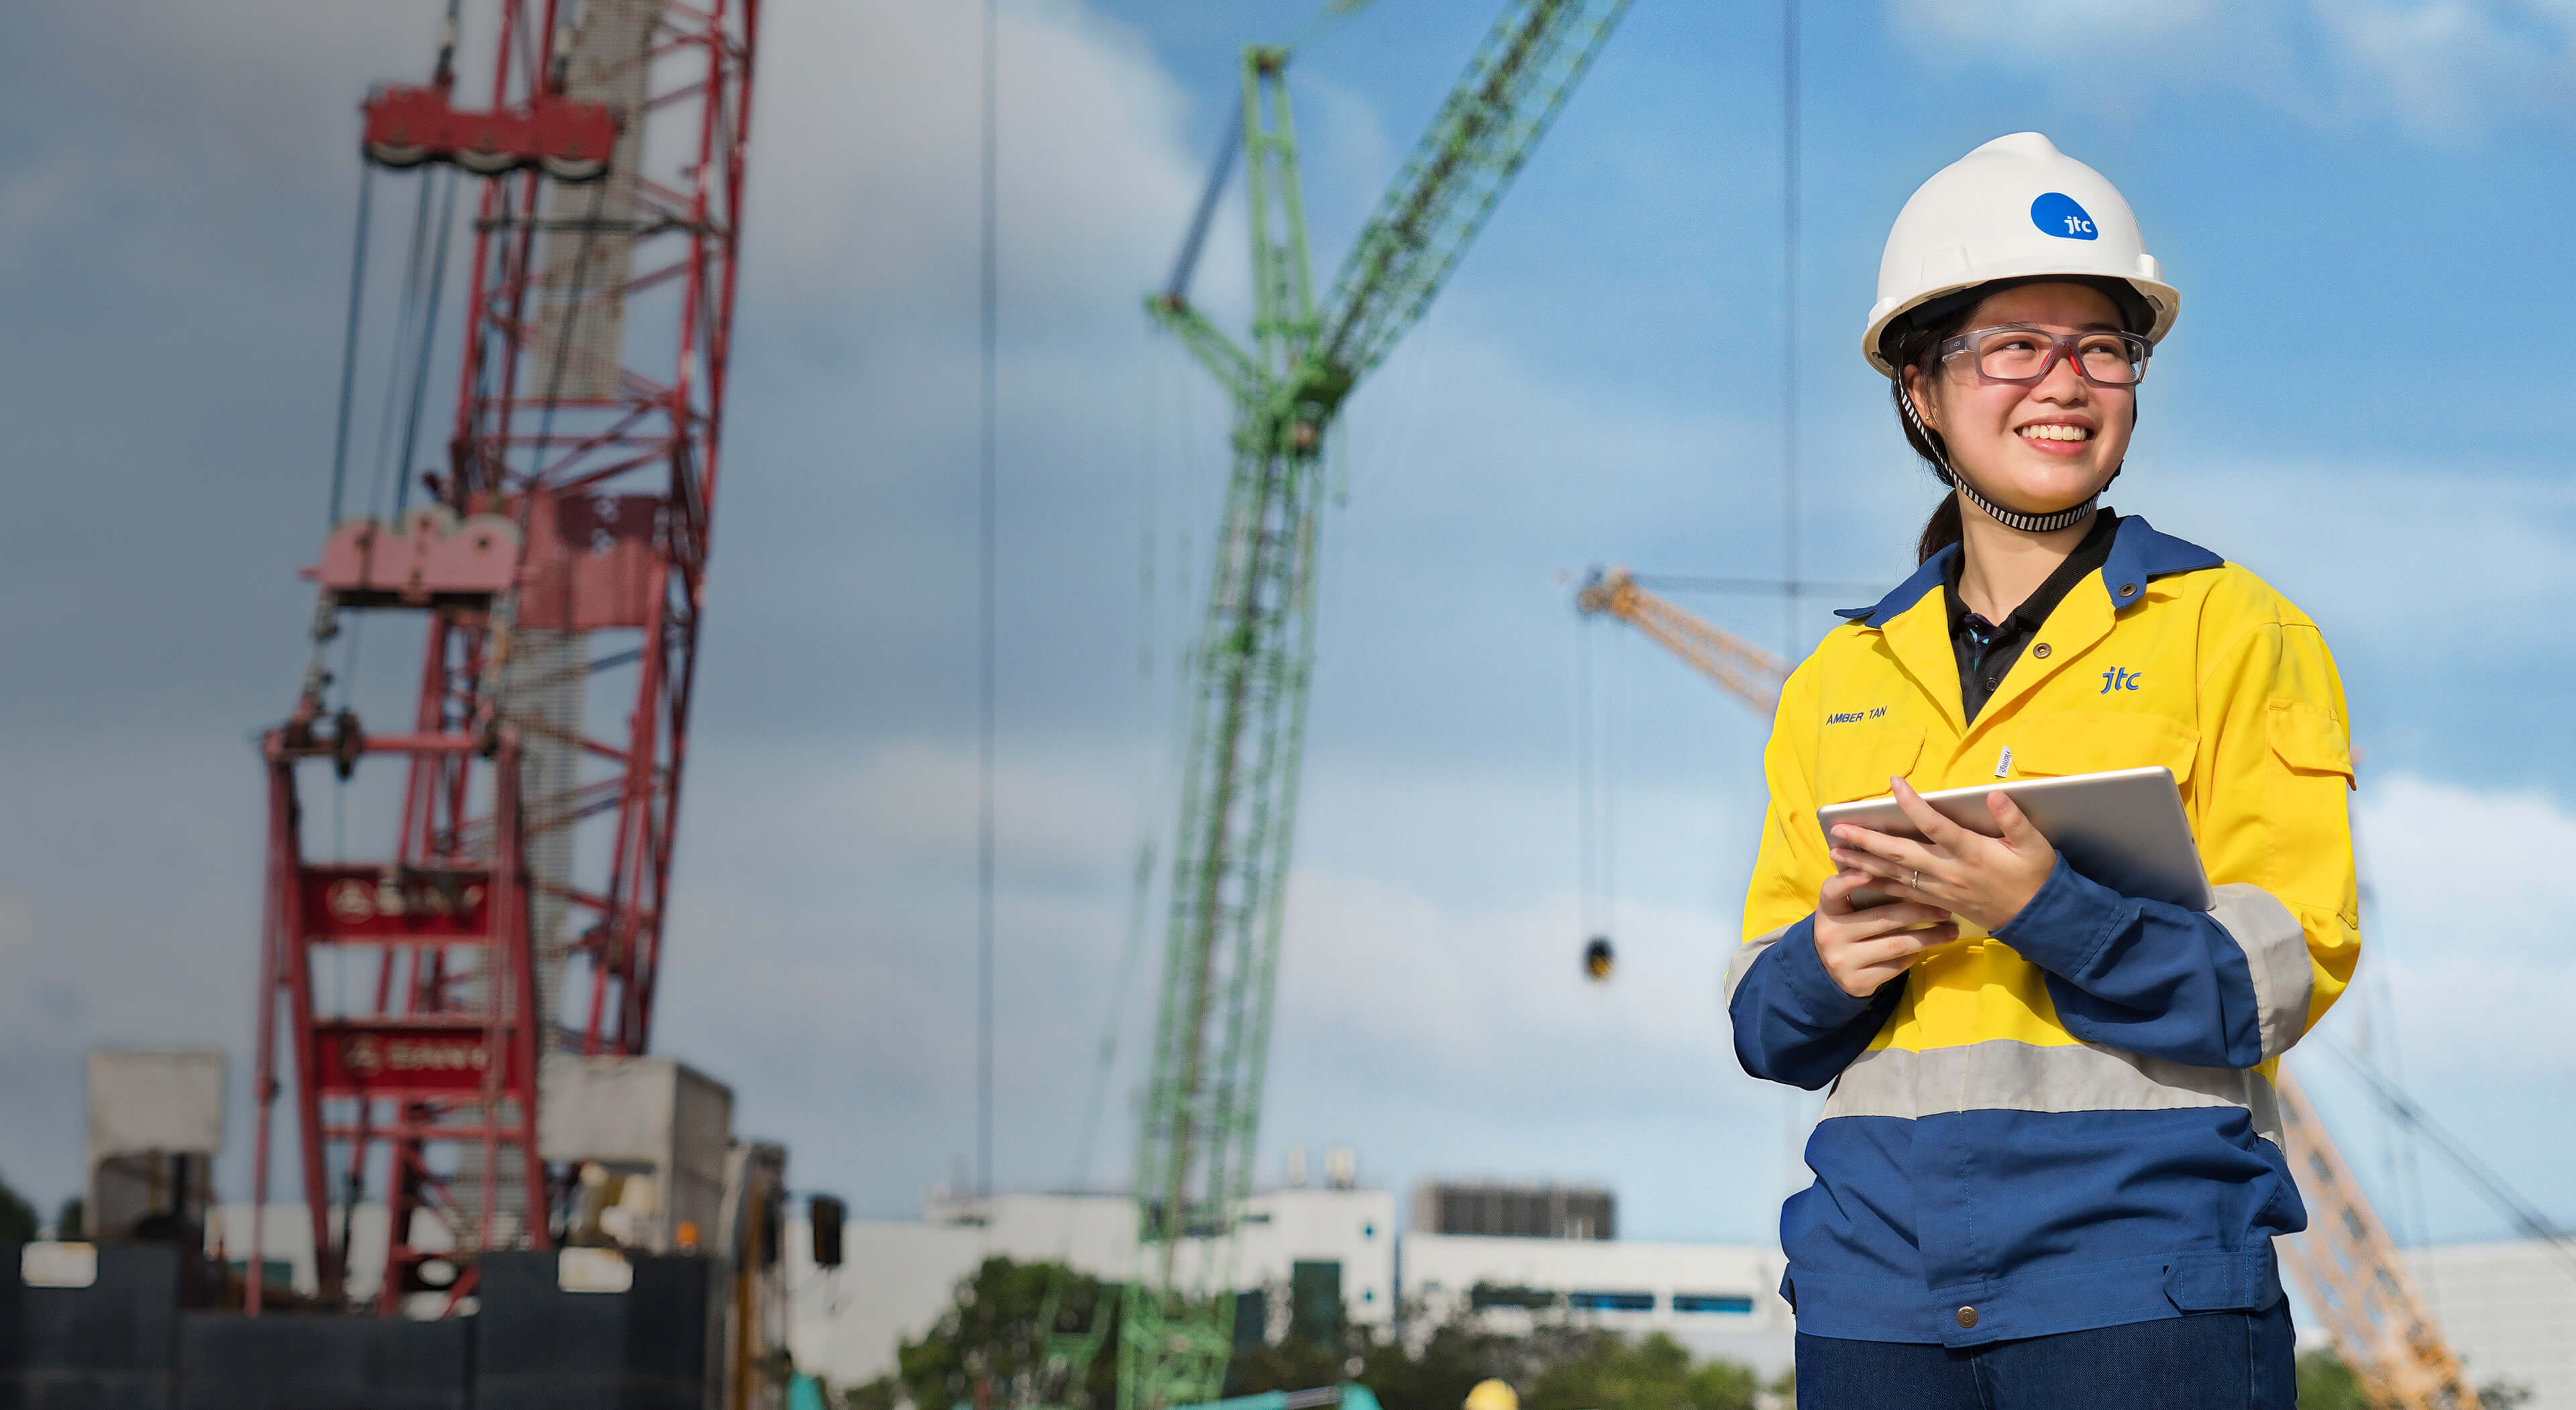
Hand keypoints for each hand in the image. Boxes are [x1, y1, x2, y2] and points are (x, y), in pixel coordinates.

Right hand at [1813, 867, 1956, 998]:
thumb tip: (1909, 872)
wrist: (1831, 972)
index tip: (1869, 872)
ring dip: (1928, 937)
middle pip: (1881, 918)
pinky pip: (1895, 966)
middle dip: (1919, 912)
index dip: (1848, 881)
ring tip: (1951, 932)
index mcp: (1827, 910)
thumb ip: (1865, 892)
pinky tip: (1923, 950)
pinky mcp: (1856, 982)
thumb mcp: (1847, 910)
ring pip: (1895, 945)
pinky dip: (1913, 956)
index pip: (1832, 891)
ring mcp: (1842, 960)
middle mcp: (1829, 935)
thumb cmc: (1849, 930)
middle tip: (1945, 909)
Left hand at [1828, 777, 2057, 934]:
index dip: (1913, 804)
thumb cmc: (2035, 876)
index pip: (1935, 825)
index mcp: (1972, 852)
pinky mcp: (1937, 902)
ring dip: (1863, 863)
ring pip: (1894, 876)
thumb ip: (2013, 820)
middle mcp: (1950, 872)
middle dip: (1867, 841)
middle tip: (1839, 830)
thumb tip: (1994, 794)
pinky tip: (1857, 877)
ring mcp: (1940, 890)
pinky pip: (1901, 893)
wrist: (2037, 919)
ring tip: (1835, 852)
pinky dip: (1877, 884)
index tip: (1894, 782)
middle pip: (1901, 854)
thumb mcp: (2034, 846)